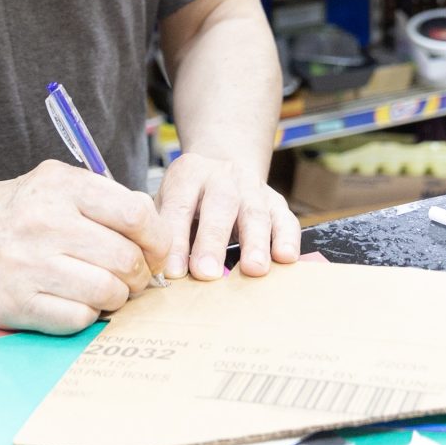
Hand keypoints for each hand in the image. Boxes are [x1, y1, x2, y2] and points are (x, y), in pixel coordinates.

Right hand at [0, 161, 173, 333]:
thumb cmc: (15, 211)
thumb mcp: (56, 184)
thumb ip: (105, 199)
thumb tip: (155, 231)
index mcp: (61, 186)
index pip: (135, 216)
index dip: (157, 240)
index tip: (154, 251)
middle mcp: (45, 223)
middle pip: (126, 259)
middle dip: (139, 274)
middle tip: (132, 276)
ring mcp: (29, 266)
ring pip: (107, 292)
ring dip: (117, 296)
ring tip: (106, 289)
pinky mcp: (17, 304)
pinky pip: (79, 318)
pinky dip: (87, 314)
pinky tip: (76, 300)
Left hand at [155, 149, 299, 280]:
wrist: (221, 169)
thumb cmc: (187, 200)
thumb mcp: (166, 203)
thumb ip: (163, 231)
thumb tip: (158, 275)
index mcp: (188, 174)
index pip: (180, 205)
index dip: (177, 239)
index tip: (174, 272)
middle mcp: (223, 176)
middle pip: (220, 204)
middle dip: (213, 241)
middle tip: (207, 274)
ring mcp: (253, 187)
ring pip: (256, 211)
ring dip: (255, 242)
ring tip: (253, 269)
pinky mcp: (276, 201)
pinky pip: (286, 218)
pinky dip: (287, 238)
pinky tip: (285, 258)